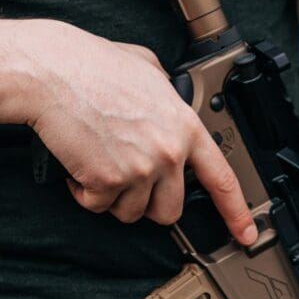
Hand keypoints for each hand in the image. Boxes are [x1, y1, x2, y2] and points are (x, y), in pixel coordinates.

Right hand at [22, 20, 257, 244]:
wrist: (53, 73)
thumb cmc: (93, 65)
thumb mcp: (149, 69)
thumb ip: (168, 95)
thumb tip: (169, 100)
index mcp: (185, 127)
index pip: (222, 178)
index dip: (236, 212)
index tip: (245, 232)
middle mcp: (169, 152)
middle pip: (170, 210)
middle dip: (147, 202)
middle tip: (127, 179)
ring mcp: (139, 169)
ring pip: (131, 213)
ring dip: (113, 197)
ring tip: (100, 162)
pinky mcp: (106, 181)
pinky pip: (98, 206)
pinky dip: (84, 192)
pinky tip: (80, 164)